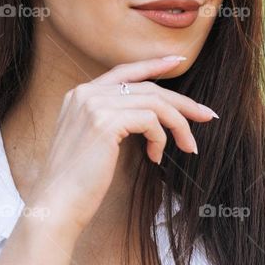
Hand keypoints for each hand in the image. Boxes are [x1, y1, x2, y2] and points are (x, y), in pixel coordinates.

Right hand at [26, 54, 218, 234]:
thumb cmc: (77, 183)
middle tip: (207, 116)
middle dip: (182, 102)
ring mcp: (93, 105)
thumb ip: (112, 122)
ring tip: (188, 146)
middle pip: (147, 87)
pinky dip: (161, 139)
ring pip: (154, 102)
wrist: (57, 204)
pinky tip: (156, 158)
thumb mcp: (93, 143)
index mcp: (79, 95)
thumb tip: (150, 118)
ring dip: (178, 125)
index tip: (178, 61)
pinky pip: (151, 120)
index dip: (154, 64)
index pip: (124, 71)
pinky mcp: (105, 122)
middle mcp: (85, 93)